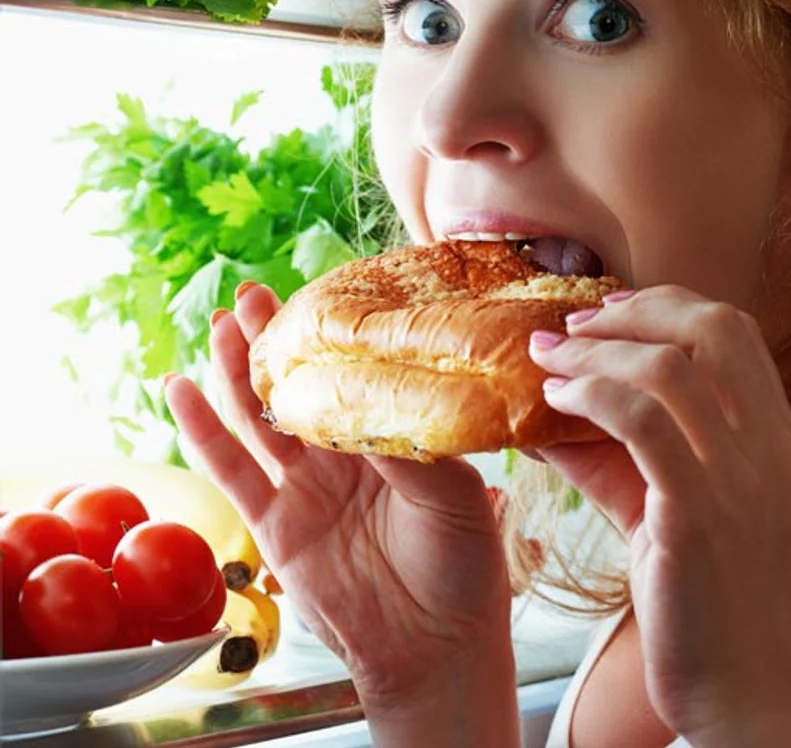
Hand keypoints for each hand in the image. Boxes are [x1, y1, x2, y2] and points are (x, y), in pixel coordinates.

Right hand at [163, 282, 513, 701]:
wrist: (435, 644)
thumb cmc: (463, 566)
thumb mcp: (452, 492)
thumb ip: (407, 444)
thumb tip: (370, 395)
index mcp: (397, 439)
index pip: (357, 375)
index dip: (332, 337)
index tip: (316, 293)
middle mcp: (349, 457)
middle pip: (302, 387)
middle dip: (276, 340)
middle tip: (253, 292)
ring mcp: (308, 488)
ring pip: (262, 418)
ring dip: (239, 371)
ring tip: (221, 322)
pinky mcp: (275, 525)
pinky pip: (231, 469)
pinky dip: (202, 429)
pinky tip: (180, 388)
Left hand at [532, 286, 790, 742]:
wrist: (751, 691)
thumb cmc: (713, 611)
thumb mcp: (679, 517)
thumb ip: (628, 463)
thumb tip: (554, 418)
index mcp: (782, 441)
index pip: (737, 333)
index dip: (670, 307)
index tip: (610, 314)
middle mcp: (771, 447)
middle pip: (716, 326)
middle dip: (637, 310)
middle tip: (573, 325)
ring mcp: (740, 478)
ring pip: (670, 366)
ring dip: (597, 352)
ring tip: (548, 361)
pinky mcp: (698, 514)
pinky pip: (641, 422)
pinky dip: (591, 396)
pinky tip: (555, 404)